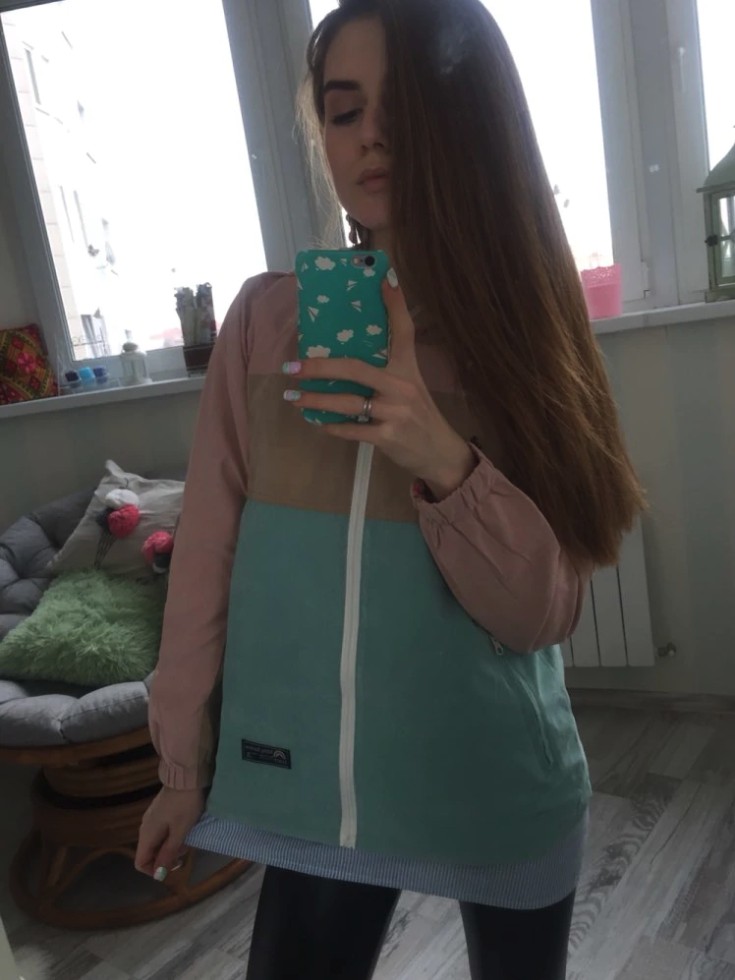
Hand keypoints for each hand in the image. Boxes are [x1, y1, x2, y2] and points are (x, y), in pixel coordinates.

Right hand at [135, 786, 204, 880]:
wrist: (187, 777)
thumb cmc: (184, 805)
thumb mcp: (180, 831)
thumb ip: (168, 853)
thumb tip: (158, 874)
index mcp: (147, 834)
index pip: (140, 862)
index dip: (153, 870)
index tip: (171, 868)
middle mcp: (145, 827)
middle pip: (149, 853)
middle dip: (165, 859)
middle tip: (184, 853)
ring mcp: (152, 818)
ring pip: (157, 842)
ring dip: (170, 847)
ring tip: (187, 840)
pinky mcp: (160, 811)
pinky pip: (162, 831)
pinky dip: (172, 836)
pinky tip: (184, 830)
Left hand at [283, 274, 476, 498]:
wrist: (439, 452)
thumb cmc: (419, 416)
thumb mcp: (411, 387)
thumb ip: (387, 372)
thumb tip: (346, 360)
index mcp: (409, 368)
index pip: (404, 330)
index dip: (395, 304)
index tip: (383, 278)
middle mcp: (402, 386)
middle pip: (355, 368)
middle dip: (319, 367)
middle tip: (292, 367)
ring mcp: (395, 411)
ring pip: (347, 401)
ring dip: (315, 400)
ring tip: (294, 396)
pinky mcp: (388, 435)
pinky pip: (352, 429)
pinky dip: (331, 426)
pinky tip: (317, 423)